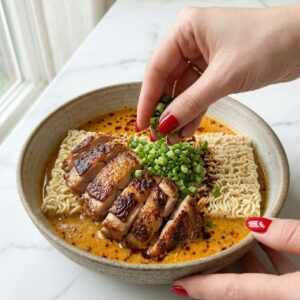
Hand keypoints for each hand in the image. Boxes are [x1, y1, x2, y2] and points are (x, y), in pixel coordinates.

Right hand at [137, 6, 299, 142]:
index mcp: (185, 30)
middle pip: (167, 82)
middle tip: (158, 136)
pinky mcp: (215, 70)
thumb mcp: (224, 77)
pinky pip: (198, 94)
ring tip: (173, 139)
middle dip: (164, 111)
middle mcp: (190, 41)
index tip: (142, 124)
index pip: (156, 69)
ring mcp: (203, 57)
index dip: (147, 100)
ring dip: (179, 115)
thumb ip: (191, 102)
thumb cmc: (267, 44)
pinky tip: (188, 130)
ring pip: (183, 91)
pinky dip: (194, 111)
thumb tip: (165, 125)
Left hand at [171, 217, 299, 298]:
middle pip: (240, 290)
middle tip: (206, 255)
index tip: (180, 282)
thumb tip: (257, 224)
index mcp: (287, 296)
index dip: (202, 286)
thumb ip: (290, 235)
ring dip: (247, 263)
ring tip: (237, 242)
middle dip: (221, 271)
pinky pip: (280, 283)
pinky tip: (271, 245)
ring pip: (260, 286)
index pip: (232, 290)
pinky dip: (271, 263)